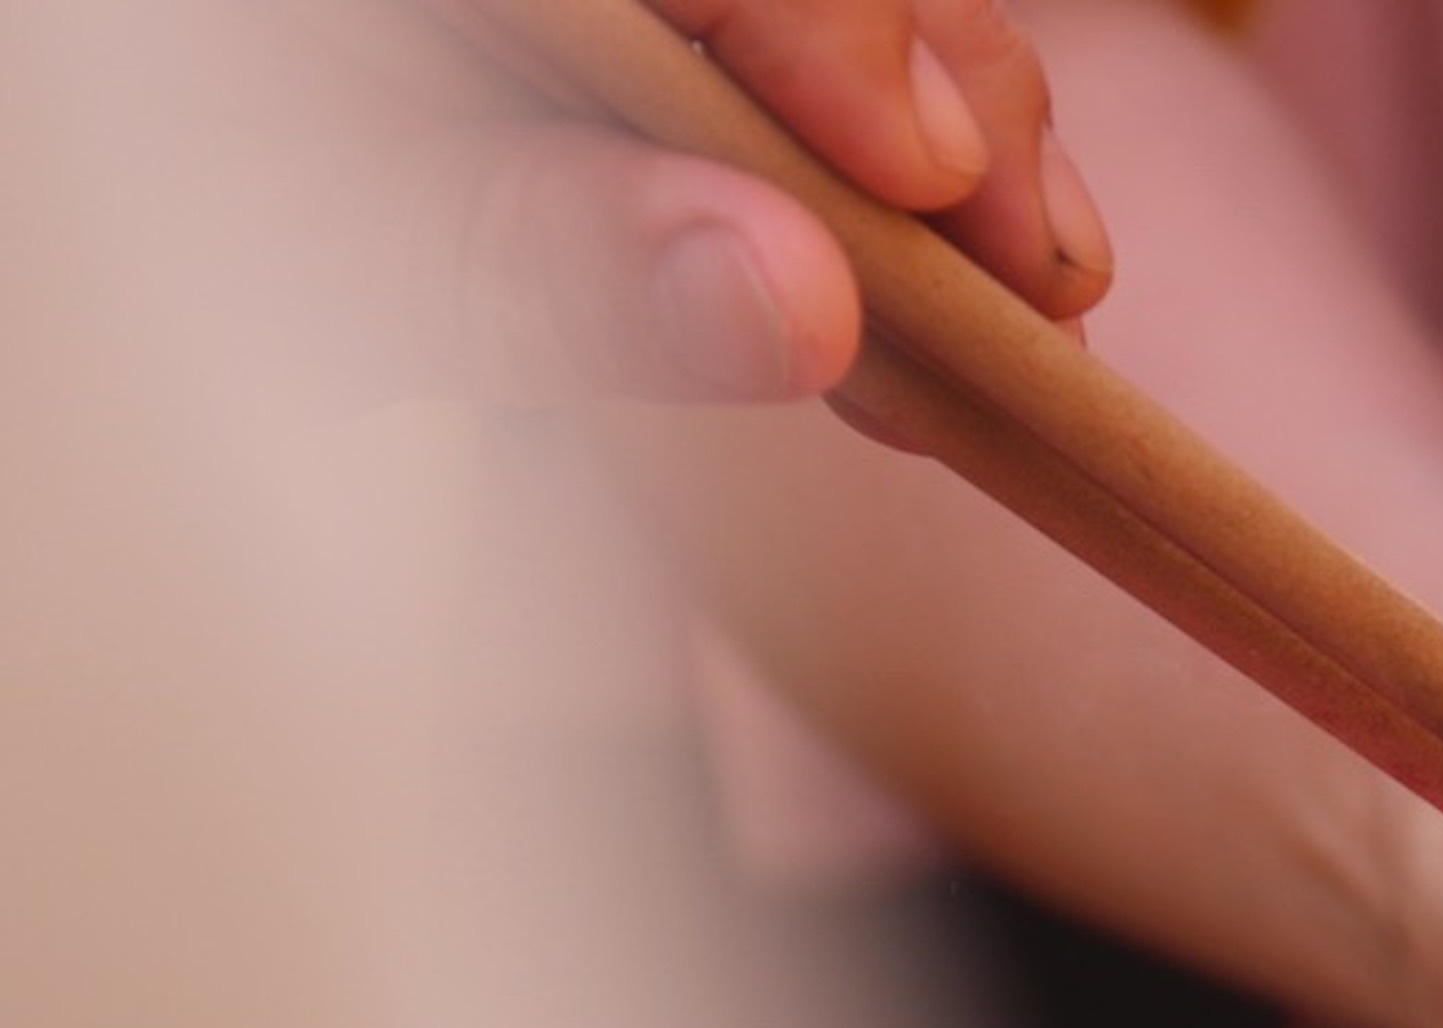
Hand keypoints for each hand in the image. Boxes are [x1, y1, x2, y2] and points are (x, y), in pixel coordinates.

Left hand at [221, 0, 1109, 403]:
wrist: (126, 176)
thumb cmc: (155, 204)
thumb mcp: (312, 244)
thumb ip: (531, 261)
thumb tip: (789, 303)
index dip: (825, 17)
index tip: (920, 181)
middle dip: (941, 94)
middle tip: (1027, 274)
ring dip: (960, 130)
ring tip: (1035, 283)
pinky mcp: (668, 23)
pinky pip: (813, 38)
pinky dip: (908, 145)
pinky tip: (980, 240)